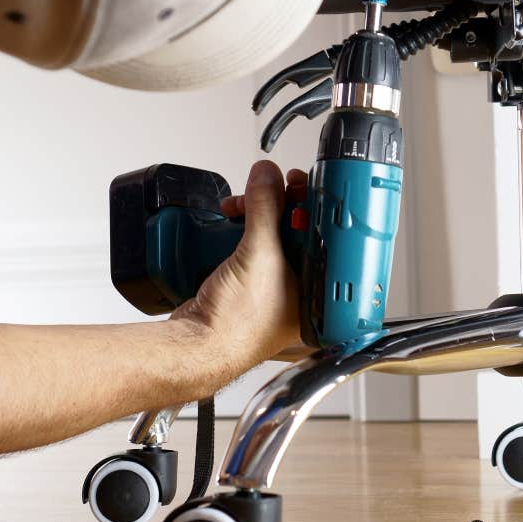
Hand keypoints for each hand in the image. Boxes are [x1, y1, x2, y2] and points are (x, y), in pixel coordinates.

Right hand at [171, 161, 306, 386]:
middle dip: (275, 204)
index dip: (311, 202)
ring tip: (238, 207)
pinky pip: (248, 244)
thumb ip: (266, 208)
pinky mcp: (245, 282)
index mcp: (316, 286)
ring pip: (269, 233)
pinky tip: (229, 221)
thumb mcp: (260, 254)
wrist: (199, 345)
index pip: (324, 232)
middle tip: (266, 190)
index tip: (296, 182)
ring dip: (253, 213)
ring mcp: (270, 284)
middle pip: (294, 228)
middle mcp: (298, 286)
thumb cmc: (239, 325)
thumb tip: (268, 176)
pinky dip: (238, 229)